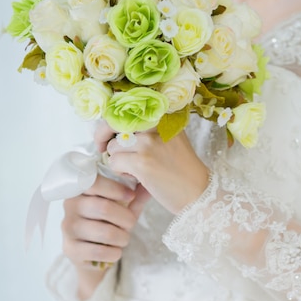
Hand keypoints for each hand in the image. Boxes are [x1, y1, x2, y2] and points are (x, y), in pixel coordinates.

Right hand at [61, 173, 149, 298]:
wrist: (92, 255)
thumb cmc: (108, 224)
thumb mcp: (123, 208)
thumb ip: (135, 196)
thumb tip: (149, 184)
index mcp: (81, 190)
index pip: (93, 182)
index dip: (115, 188)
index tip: (131, 195)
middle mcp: (70, 206)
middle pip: (103, 208)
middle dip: (125, 218)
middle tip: (131, 223)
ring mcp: (68, 228)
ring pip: (105, 232)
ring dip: (122, 237)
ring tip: (124, 238)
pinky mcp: (70, 249)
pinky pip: (100, 251)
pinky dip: (114, 253)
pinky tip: (115, 251)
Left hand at [95, 123, 209, 214]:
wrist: (199, 192)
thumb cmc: (183, 170)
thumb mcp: (171, 140)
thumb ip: (149, 130)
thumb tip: (115, 128)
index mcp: (164, 117)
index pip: (128, 107)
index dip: (113, 119)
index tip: (109, 131)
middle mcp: (156, 126)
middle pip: (114, 121)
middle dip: (102, 134)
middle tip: (101, 147)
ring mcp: (149, 143)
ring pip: (113, 146)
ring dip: (117, 159)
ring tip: (134, 169)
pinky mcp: (142, 162)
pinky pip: (114, 162)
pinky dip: (120, 172)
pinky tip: (137, 177)